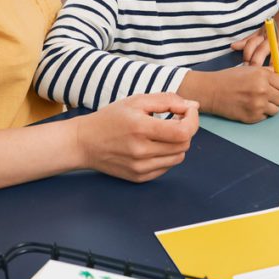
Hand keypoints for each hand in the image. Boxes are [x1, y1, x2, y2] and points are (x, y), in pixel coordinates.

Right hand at [74, 93, 198, 181]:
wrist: (84, 143)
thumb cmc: (111, 118)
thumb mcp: (136, 101)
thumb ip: (167, 100)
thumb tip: (193, 105)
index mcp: (140, 128)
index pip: (183, 131)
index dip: (192, 119)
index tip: (187, 110)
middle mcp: (141, 151)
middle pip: (184, 145)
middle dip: (185, 129)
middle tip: (174, 119)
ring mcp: (140, 167)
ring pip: (179, 157)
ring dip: (177, 143)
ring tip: (163, 133)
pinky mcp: (139, 178)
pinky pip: (167, 167)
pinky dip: (167, 155)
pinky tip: (154, 145)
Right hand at [179, 66, 278, 123]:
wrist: (211, 91)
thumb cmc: (229, 78)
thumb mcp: (249, 69)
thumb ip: (267, 73)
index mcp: (263, 76)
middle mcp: (262, 90)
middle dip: (277, 98)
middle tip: (267, 96)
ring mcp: (258, 105)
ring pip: (276, 110)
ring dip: (270, 107)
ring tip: (257, 101)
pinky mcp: (252, 117)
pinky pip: (265, 117)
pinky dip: (260, 113)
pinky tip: (250, 106)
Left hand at [231, 0, 278, 71]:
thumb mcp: (263, 29)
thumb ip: (249, 39)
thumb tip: (233, 46)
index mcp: (263, 34)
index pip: (250, 45)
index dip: (246, 56)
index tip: (243, 69)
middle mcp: (273, 35)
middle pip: (261, 49)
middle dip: (256, 62)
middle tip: (253, 75)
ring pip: (277, 50)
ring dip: (272, 63)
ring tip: (268, 74)